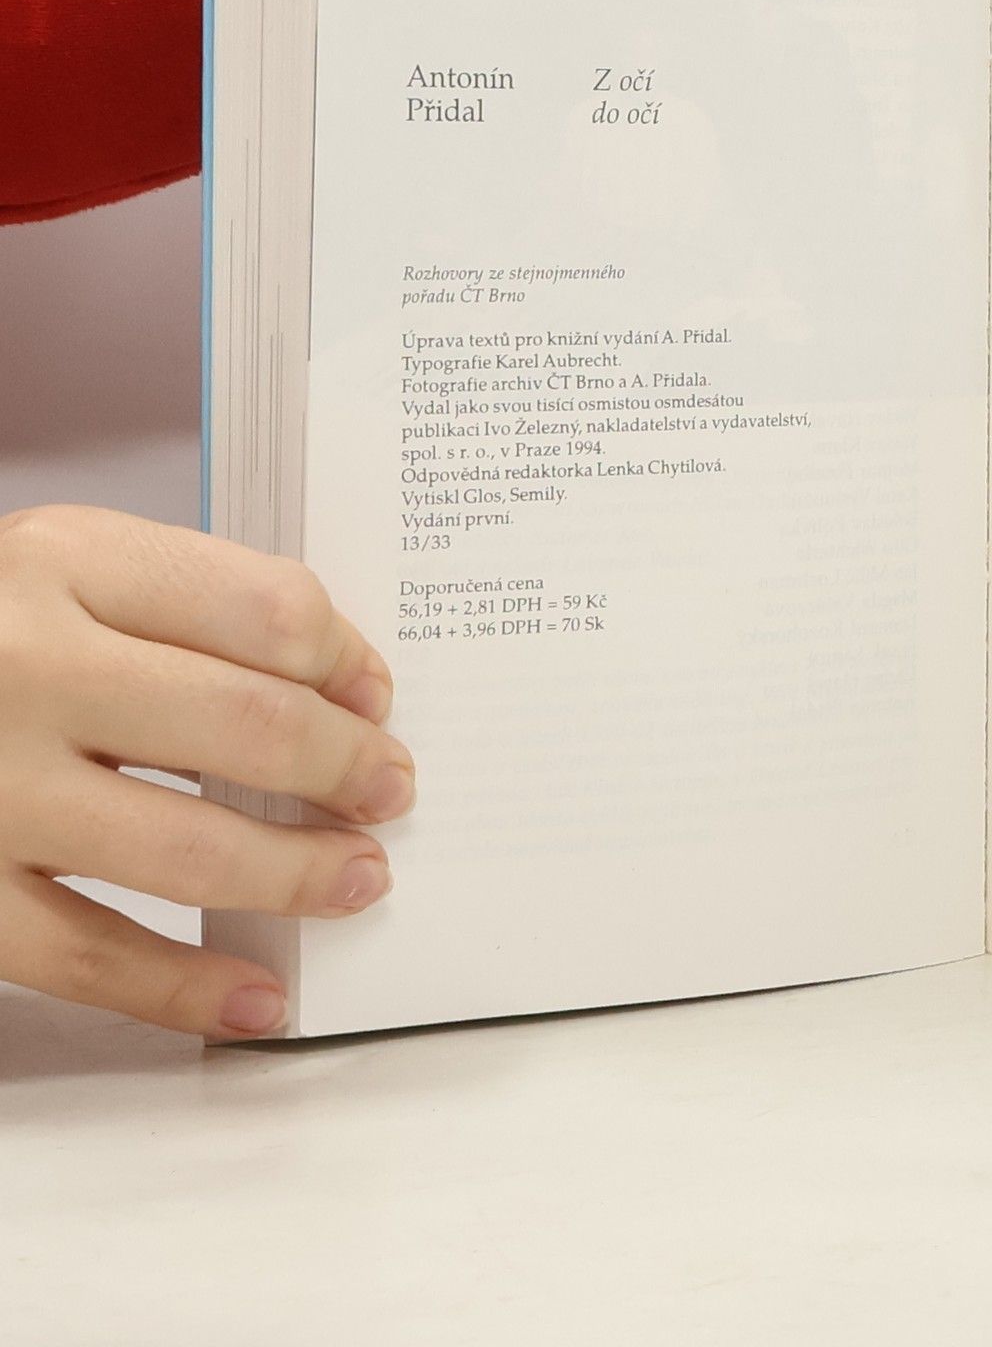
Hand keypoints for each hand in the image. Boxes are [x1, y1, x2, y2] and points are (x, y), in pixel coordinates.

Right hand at [0, 507, 412, 1038]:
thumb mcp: (59, 569)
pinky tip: (261, 996)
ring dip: (299, 873)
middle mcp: (23, 667)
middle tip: (389, 791)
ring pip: (189, 850)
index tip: (376, 701)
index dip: (348, 663)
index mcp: (64, 562)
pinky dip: (189, 988)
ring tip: (358, 878)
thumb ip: (185, 605)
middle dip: (345, 769)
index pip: (265, 610)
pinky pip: (91, 958)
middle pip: (247, 725)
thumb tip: (345, 692)